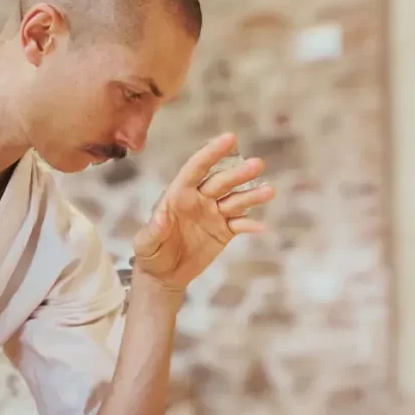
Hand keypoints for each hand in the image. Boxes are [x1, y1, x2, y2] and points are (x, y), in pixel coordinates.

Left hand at [132, 133, 274, 292]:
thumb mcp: (145, 244)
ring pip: (236, 200)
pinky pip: (240, 225)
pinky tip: (262, 227)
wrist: (163, 276)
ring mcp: (214, 214)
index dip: (211, 153)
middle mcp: (199, 199)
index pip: (196, 169)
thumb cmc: (150, 254)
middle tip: (258, 164)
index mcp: (179, 195)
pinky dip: (251, 225)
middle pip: (221, 182)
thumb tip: (162, 215)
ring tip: (270, 191)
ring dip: (252, 195)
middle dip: (239, 173)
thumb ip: (153, 230)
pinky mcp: (224, 232)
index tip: (230, 138)